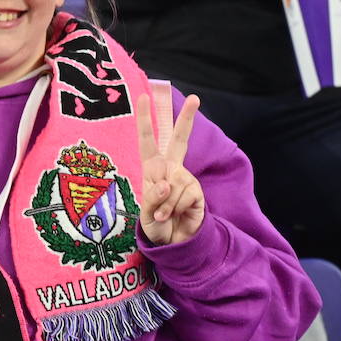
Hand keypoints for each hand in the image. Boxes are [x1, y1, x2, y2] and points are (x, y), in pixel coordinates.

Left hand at [137, 93, 203, 245]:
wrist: (172, 243)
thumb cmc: (154, 223)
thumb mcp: (145, 211)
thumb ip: (153, 197)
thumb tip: (167, 183)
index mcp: (153, 168)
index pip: (148, 141)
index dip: (145, 119)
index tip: (144, 97)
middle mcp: (170, 168)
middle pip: (179, 139)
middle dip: (187, 118)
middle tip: (194, 98)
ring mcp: (184, 178)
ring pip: (175, 182)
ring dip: (166, 204)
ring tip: (164, 215)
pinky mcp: (196, 191)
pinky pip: (185, 194)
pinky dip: (175, 208)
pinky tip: (175, 215)